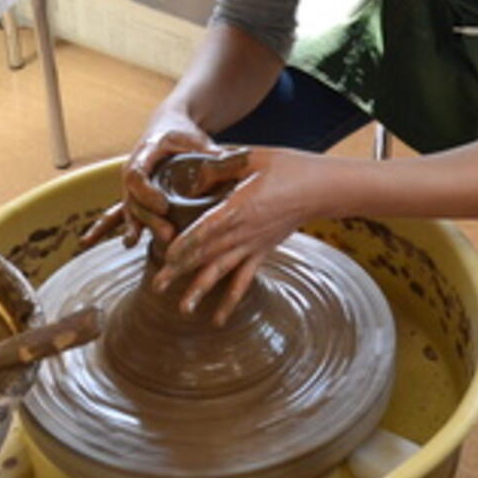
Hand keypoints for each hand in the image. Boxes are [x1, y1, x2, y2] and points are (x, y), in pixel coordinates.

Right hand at [79, 116, 215, 250]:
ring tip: (138, 242)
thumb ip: (212, 154)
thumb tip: (234, 163)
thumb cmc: (184, 133)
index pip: (137, 174)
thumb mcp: (197, 139)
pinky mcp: (135, 195)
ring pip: (128, 207)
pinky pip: (119, 212)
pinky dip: (109, 226)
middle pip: (133, 196)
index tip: (164, 206)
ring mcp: (132, 183)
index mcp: (147, 151)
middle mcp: (134, 168)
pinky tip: (96, 242)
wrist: (168, 126)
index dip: (147, 192)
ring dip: (136, 226)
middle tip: (166, 234)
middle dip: (148, 218)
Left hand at [154, 147, 333, 324]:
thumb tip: (194, 179)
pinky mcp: (262, 251)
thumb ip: (221, 166)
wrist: (321, 188)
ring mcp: (253, 245)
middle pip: (208, 253)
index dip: (188, 242)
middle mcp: (245, 231)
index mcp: (241, 206)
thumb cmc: (288, 167)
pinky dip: (230, 300)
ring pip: (222, 271)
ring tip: (183, 309)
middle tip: (157, 285)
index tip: (167, 255)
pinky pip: (243, 280)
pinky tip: (218, 320)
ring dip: (200, 290)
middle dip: (181, 270)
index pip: (209, 228)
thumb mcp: (253, 157)